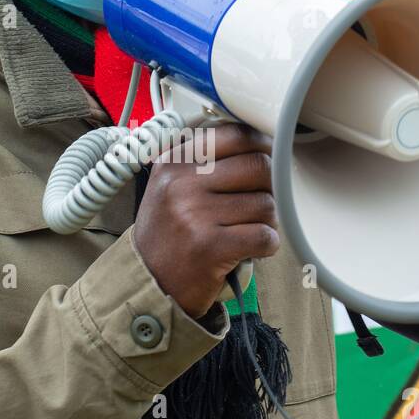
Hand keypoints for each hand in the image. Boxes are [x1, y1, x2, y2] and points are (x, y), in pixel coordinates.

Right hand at [132, 123, 279, 319]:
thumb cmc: (167, 233)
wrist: (148, 283)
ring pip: (265, 203)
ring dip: (268, 220)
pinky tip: (252, 248)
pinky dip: (267, 244)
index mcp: (174, 162)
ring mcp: (195, 215)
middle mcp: (181, 184)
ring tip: (250, 229)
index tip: (269, 157)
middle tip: (261, 202)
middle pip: (258, 166)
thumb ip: (204, 160)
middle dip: (271, 186)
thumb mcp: (170, 185)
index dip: (262, 145)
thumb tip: (262, 141)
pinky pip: (264, 236)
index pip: (235, 135)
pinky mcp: (210, 247)